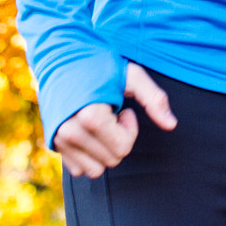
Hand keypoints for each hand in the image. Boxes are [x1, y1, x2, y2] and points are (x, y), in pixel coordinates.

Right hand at [55, 62, 177, 178]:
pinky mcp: (53, 144)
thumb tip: (172, 125)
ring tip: (98, 123)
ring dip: (104, 150)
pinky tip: (87, 132)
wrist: (60, 55)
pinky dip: (88, 156)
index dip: (129, 128)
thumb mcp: (132, 75)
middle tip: (110, 113)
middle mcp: (71, 132)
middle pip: (112, 160)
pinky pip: (78, 170)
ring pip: (96, 170)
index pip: (123, 148)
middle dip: (118, 138)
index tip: (122, 108)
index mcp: (91, 116)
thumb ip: (154, 99)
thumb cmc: (100, 63)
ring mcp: (59, 140)